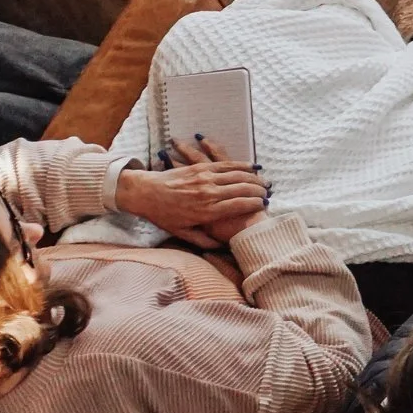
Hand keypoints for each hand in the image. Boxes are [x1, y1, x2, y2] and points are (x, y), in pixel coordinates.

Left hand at [122, 135, 270, 246]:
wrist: (144, 193)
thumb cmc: (163, 215)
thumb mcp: (182, 233)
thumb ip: (202, 241)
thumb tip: (219, 248)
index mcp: (207, 211)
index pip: (239, 205)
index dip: (254, 204)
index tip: (264, 206)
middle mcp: (209, 193)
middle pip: (242, 188)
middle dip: (258, 190)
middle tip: (268, 193)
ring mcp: (205, 178)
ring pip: (237, 175)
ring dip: (253, 177)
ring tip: (263, 181)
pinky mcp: (201, 168)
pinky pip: (225, 163)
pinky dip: (240, 165)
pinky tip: (250, 166)